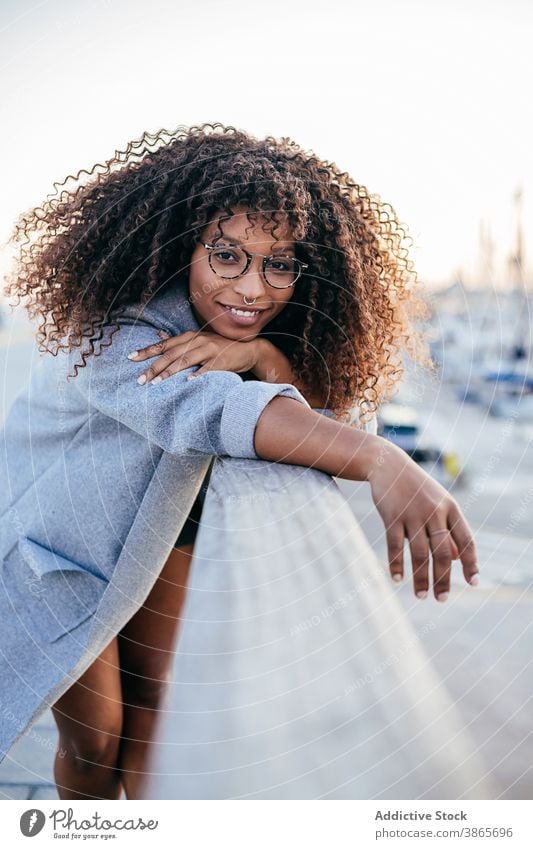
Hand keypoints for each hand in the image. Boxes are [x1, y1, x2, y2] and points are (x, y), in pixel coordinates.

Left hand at [127, 329, 260, 383]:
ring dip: (169, 372)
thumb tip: (158, 335)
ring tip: (156, 383)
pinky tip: (188, 382)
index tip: (130, 358)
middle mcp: (197, 341)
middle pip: (171, 354)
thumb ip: (179, 340)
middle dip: (153, 367)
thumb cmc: (220, 346)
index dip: (147, 351)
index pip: (164, 344)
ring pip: (185, 360)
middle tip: (140, 379)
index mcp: (190, 336)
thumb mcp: (199, 339)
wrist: (247, 349)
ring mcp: (209, 350)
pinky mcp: (220, 361)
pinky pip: (207, 368)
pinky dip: (197, 374)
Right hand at [365, 439, 478, 600]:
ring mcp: (413, 513)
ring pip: (420, 553)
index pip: (467, 539)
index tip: (473, 583)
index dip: (471, 562)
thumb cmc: (416, 487)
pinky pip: (396, 546)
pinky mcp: (392, 516)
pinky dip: (396, 565)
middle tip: (442, 599)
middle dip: (443, 579)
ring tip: (422, 597)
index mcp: (450, 508)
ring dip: (422, 578)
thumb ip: (448, 529)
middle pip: (443, 552)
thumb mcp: (437, 503)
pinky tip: (397, 580)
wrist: (388, 464)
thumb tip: (457, 560)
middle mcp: (434, 511)